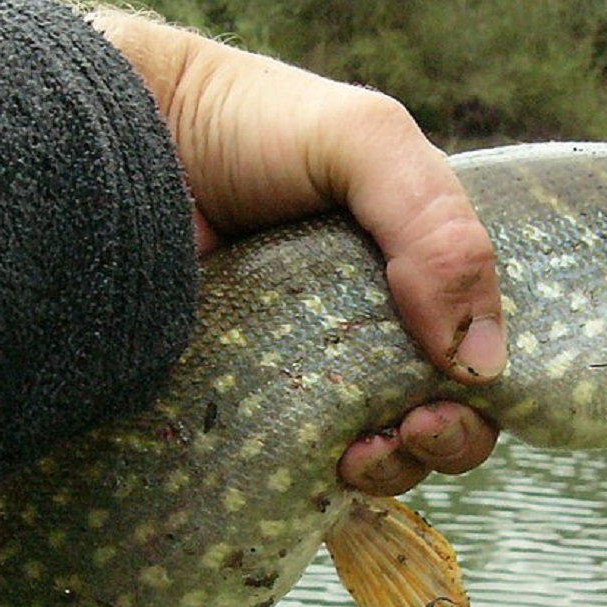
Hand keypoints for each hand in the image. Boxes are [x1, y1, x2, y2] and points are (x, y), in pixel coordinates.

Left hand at [89, 10, 502, 495]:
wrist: (118, 139)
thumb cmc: (245, 126)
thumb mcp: (365, 141)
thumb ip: (439, 231)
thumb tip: (483, 363)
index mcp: (417, 268)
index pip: (482, 348)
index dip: (488, 388)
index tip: (454, 396)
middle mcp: (371, 327)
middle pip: (441, 413)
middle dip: (447, 440)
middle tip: (413, 431)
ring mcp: (306, 372)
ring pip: (377, 452)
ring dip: (389, 469)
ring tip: (358, 455)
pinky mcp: (245, 406)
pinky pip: (295, 464)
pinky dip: (316, 480)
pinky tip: (311, 466)